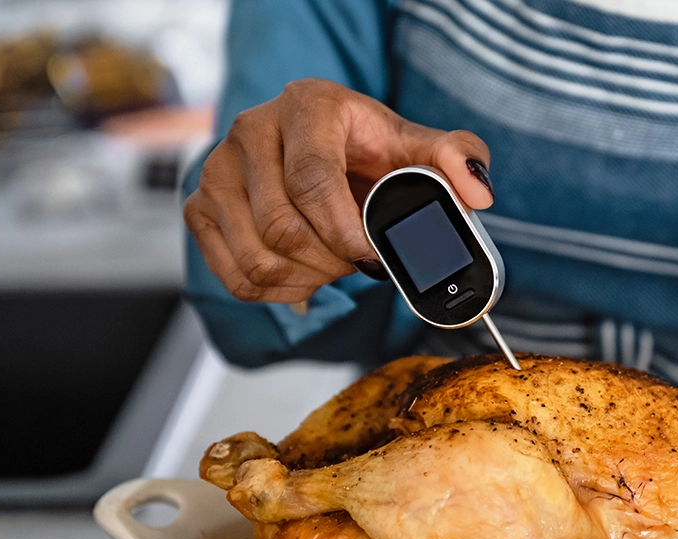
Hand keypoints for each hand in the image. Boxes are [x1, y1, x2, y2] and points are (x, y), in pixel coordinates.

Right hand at [184, 78, 493, 303]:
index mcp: (307, 107)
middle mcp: (252, 131)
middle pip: (283, 227)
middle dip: (331, 261)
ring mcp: (218, 169)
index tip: (374, 257)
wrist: (320, 143)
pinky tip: (303, 277)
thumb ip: (455, 160)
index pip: (313, 181)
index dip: (346, 232)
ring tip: (332, 266)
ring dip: (306, 280)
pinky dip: (276, 292)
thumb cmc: (365, 147)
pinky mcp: (200, 205)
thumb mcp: (416, 146)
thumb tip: (477, 192)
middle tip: (357, 262)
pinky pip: (235, 276)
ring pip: (257, 257)